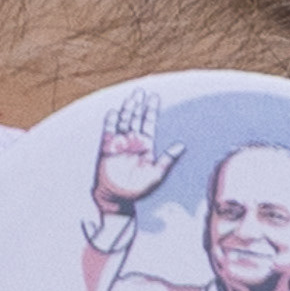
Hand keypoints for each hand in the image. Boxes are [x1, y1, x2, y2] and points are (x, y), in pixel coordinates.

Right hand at [91, 90, 184, 214]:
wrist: (118, 199)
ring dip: (127, 110)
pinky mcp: (107, 149)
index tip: (154, 97)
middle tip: (140, 91)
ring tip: (131, 97)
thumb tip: (182, 146)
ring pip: (124, 122)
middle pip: (136, 119)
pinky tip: (114, 112)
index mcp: (146, 146)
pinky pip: (109, 132)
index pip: (149, 124)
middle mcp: (133, 143)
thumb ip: (168, 159)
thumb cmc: (138, 190)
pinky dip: (110, 122)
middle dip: (138, 105)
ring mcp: (120, 145)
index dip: (151, 110)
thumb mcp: (157, 174)